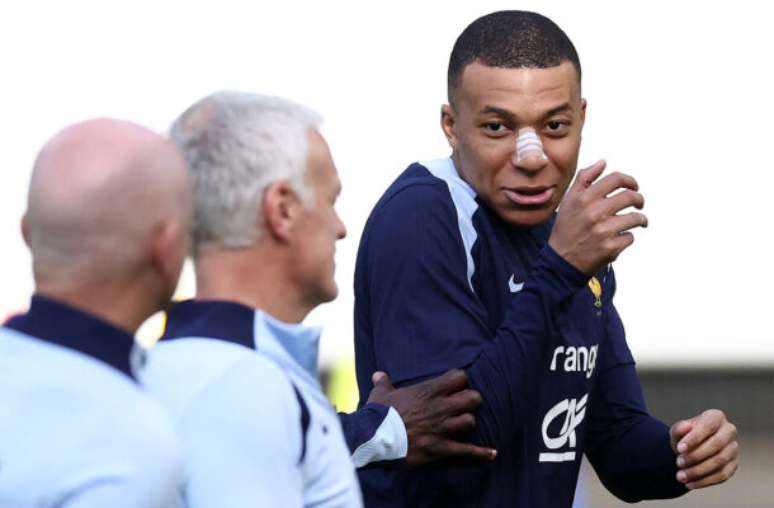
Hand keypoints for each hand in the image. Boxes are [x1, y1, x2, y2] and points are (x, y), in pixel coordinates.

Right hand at [366, 369, 496, 465]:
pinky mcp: (440, 448)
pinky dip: (481, 453)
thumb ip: (383, 382)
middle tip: (464, 405)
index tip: (455, 386)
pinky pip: (467, 451)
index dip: (460, 381)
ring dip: (467, 423)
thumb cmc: (378, 413)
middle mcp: (440, 407)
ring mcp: (442, 428)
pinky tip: (492, 453)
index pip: (459, 377)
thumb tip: (378, 375)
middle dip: (470, 401)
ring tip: (463, 424)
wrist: (374, 438)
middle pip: (473, 398)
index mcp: (428, 391)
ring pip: (470, 421)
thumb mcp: (380, 393)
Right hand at [549, 160, 646, 275]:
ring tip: (637, 222)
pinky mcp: (610, 248)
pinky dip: (627, 238)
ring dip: (640, 220)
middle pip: (630, 197)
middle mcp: (594, 212)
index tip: (634, 187)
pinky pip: (630, 237)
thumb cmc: (566, 228)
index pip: (616, 179)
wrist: (561, 261)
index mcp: (584, 198)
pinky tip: (618, 240)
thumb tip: (603, 162)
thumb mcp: (569, 201)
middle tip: (639, 204)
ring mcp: (603, 231)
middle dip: (639, 200)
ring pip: (635, 218)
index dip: (630, 181)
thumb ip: (584, 179)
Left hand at [670, 409, 738, 489]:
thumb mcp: (677, 431)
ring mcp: (733, 449)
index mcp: (716, 417)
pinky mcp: (733, 465)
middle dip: (696, 455)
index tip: (680, 449)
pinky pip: (722, 475)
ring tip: (680, 476)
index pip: (708, 426)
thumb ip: (679, 429)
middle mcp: (729, 431)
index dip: (695, 438)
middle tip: (678, 463)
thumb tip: (685, 427)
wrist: (689, 449)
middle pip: (716, 445)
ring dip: (698, 470)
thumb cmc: (684, 436)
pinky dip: (704, 481)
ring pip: (719, 462)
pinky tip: (690, 483)